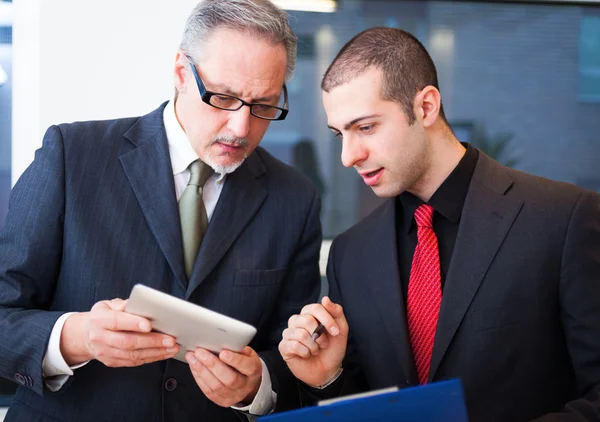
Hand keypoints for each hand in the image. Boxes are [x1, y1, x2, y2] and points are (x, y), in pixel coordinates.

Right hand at [60, 298, 178, 366]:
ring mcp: (106, 352)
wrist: (85, 335)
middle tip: (170, 339)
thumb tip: (143, 304)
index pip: (117, 322)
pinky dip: (151, 358)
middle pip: (127, 342)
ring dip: (155, 352)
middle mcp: (100, 338)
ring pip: (132, 355)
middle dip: (152, 341)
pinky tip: (164, 353)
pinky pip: (133, 362)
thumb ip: (124, 304)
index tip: (149, 324)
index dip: (133, 323)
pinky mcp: (112, 362)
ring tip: (172, 348)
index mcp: (99, 320)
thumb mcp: (108, 305)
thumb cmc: (103, 316)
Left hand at [186, 346, 262, 407]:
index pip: (246, 366)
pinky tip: (194, 366)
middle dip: (212, 364)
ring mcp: (233, 395)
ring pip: (216, 386)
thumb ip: (237, 348)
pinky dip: (198, 377)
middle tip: (200, 352)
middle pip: (229, 379)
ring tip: (192, 357)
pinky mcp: (221, 400)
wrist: (246, 381)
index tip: (223, 352)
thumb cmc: (244, 362)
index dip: (234, 360)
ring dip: (201, 370)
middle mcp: (245, 386)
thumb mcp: (246, 353)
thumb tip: (222, 341)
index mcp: (253, 371)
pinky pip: (208, 390)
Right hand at [279, 296, 347, 386]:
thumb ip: (336, 312)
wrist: (327, 370)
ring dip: (313, 346)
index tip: (336, 332)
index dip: (326, 319)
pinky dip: (305, 352)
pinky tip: (307, 355)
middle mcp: (297, 321)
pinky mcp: (284, 346)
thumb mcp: (341, 330)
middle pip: (306, 320)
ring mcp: (289, 333)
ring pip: (300, 334)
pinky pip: (294, 345)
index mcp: (310, 314)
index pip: (315, 308)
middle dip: (320, 335)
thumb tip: (325, 299)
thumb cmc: (332, 349)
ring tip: (315, 350)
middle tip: (324, 344)